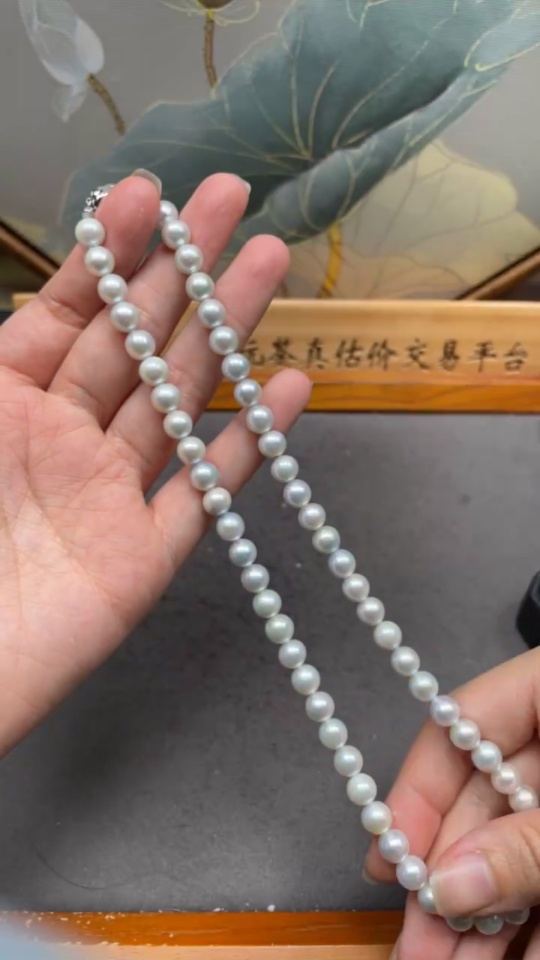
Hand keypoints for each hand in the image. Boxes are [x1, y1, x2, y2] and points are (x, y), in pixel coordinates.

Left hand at [0, 172, 309, 755]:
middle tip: (233, 202)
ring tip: (271, 263)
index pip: (67, 310)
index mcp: (3, 401)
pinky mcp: (145, 555)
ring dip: (224, 331)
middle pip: (135, 340)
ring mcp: (109, 494)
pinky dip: (250, 443)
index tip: (151, 195)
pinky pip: (205, 491)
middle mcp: (62, 437)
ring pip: (179, 398)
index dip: (108, 253)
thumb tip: (33, 297)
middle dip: (183, 268)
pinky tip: (286, 388)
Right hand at [365, 649, 539, 958]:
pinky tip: (509, 959)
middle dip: (450, 882)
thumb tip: (451, 883)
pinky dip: (531, 920)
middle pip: (482, 805)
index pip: (459, 725)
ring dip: (485, 917)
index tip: (393, 857)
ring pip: (512, 850)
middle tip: (420, 944)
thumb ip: (526, 843)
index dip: (417, 792)